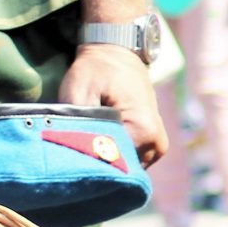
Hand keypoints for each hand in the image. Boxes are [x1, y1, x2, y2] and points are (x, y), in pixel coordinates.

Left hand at [62, 45, 165, 166]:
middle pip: (121, 171)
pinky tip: (99, 142)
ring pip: (126, 169)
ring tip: (87, 142)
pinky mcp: (154, 145)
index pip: (113, 166)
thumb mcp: (79, 91)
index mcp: (143, 130)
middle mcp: (156, 143)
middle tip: (74, 147)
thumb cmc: (96, 70)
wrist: (118, 55)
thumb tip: (76, 155)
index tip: (69, 152)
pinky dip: (114, 157)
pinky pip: (131, 162)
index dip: (88, 163)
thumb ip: (78, 125)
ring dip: (106, 161)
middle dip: (97, 164)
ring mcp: (158, 146)